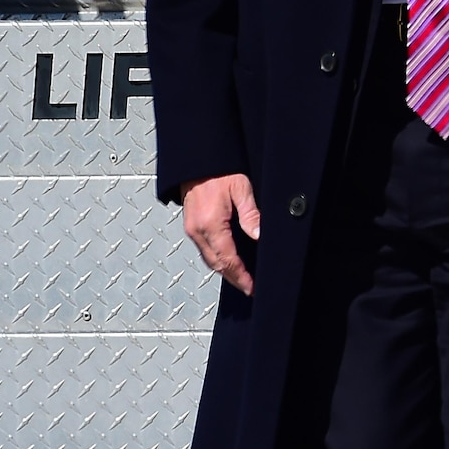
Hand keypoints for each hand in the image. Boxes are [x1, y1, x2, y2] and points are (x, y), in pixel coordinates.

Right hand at [180, 172, 262, 295]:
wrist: (196, 160)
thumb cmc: (218, 170)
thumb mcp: (241, 188)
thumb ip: (250, 214)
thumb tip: (258, 236)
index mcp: (211, 224)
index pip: (228, 259)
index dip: (241, 276)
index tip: (251, 287)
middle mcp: (197, 230)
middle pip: (216, 265)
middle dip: (233, 278)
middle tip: (248, 288)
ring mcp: (191, 229)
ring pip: (208, 260)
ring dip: (224, 271)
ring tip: (240, 278)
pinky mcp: (190, 225)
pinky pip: (203, 250)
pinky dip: (216, 259)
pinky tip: (226, 260)